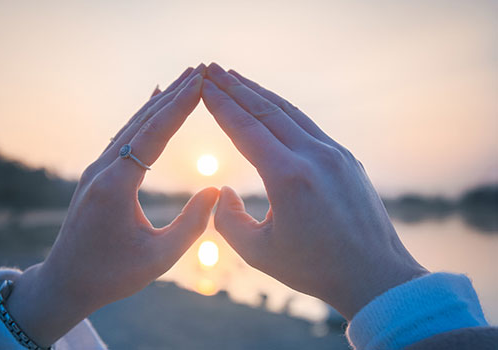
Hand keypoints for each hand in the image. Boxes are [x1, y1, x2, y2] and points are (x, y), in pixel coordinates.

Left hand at [6, 64, 218, 346]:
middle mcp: (102, 169)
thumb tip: (215, 189)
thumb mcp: (159, 257)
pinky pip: (124, 137)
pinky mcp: (97, 175)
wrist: (65, 283)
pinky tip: (153, 104)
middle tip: (200, 70)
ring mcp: (96, 170)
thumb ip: (190, 224)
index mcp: (116, 186)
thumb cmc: (112, 276)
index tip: (200, 82)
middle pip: (142, 121)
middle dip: (173, 94)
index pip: (153, 134)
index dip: (179, 107)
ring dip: (159, 102)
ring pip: (131, 126)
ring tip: (184, 81)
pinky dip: (144, 117)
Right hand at [202, 63, 427, 320]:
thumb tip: (224, 189)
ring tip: (236, 78)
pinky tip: (272, 108)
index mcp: (289, 177)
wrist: (375, 275)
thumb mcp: (258, 252)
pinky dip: (284, 111)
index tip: (202, 85)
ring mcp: (335, 153)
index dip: (220, 105)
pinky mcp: (346, 158)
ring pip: (289, 112)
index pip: (246, 129)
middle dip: (235, 87)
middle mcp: (314, 156)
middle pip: (266, 110)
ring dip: (260, 93)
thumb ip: (228, 219)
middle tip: (211, 69)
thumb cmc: (314, 269)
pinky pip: (308, 126)